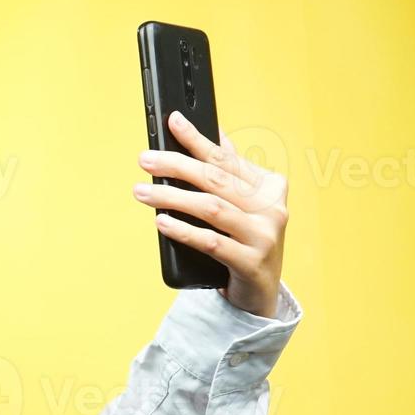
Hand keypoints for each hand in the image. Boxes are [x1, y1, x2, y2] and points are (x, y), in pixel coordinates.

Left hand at [131, 111, 288, 318]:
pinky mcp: (252, 262)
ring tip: (142, 192)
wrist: (260, 293)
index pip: (226, 158)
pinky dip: (184, 231)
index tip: (172, 122)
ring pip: (212, 208)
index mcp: (269, 186)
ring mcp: (264, 235)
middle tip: (145, 160)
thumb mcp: (243, 205)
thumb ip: (231, 172)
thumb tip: (213, 133)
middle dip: (177, 166)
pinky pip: (212, 242)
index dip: (198, 139)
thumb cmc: (245, 242)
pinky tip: (161, 222)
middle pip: (216, 180)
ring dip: (172, 198)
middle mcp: (271, 207)